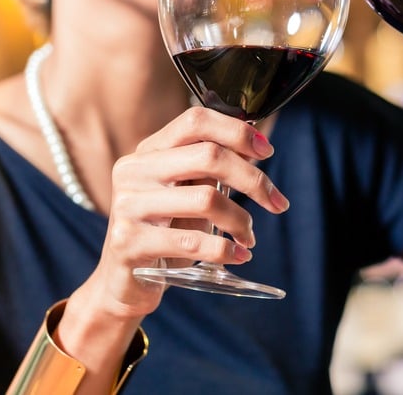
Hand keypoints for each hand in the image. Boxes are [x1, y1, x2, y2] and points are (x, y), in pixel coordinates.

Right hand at [86, 106, 288, 316]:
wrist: (125, 281)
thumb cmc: (164, 232)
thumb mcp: (187, 194)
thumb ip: (210, 169)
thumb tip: (255, 146)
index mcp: (148, 151)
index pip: (195, 121)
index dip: (237, 131)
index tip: (267, 151)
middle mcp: (134, 171)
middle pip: (209, 156)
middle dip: (254, 180)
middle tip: (277, 203)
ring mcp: (128, 205)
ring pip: (206, 199)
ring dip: (241, 221)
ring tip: (249, 237)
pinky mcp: (129, 242)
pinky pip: (192, 242)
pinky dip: (224, 250)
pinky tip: (237, 255)